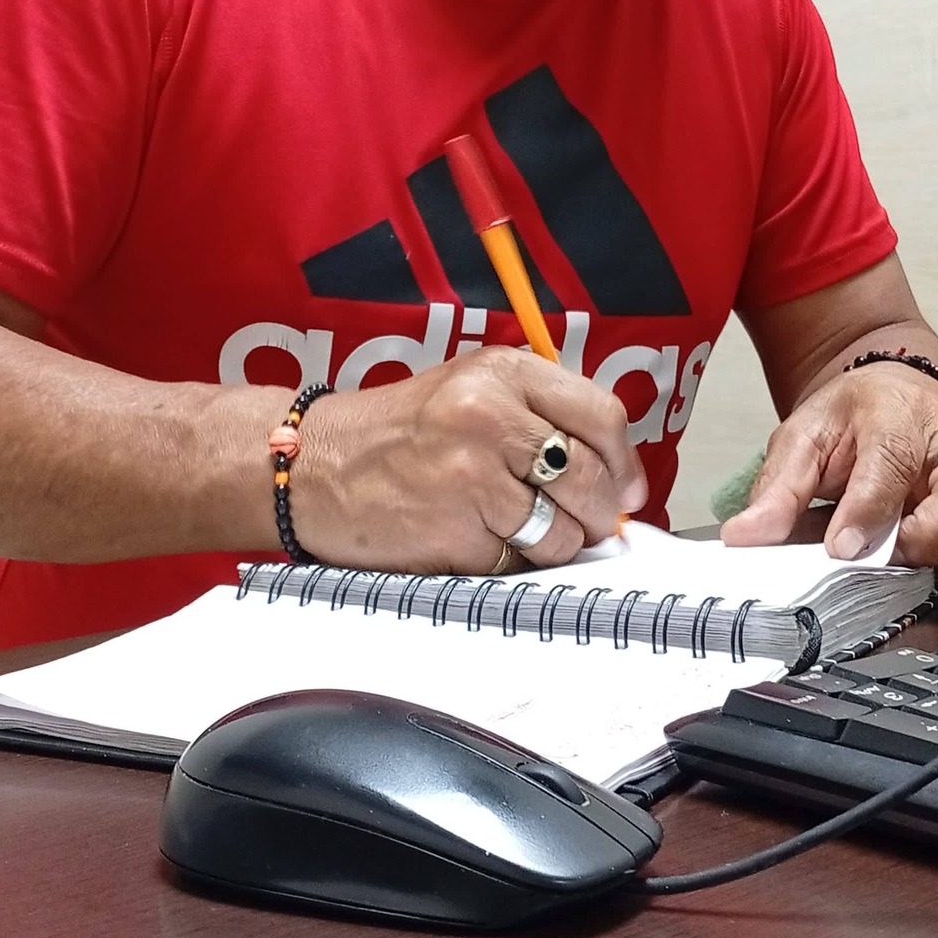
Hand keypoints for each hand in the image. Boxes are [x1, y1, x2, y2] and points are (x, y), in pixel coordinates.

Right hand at [292, 347, 646, 573]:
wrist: (311, 464)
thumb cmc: (395, 432)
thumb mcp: (468, 389)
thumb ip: (540, 416)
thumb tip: (617, 476)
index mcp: (502, 373)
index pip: (602, 417)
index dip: (623, 463)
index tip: (626, 489)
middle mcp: (491, 417)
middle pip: (590, 481)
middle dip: (598, 513)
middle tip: (584, 521)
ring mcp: (473, 478)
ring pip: (562, 534)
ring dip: (552, 545)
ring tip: (516, 530)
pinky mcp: (454, 533)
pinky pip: (517, 564)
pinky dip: (507, 563)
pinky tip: (476, 541)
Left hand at [720, 364, 937, 592]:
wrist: (899, 399)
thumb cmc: (855, 420)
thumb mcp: (804, 438)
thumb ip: (777, 489)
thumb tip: (744, 537)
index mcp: (899, 414)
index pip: (892, 462)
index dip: (868, 511)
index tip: (841, 550)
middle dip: (926, 540)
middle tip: (880, 561)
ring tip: (892, 568)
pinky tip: (913, 574)